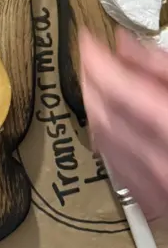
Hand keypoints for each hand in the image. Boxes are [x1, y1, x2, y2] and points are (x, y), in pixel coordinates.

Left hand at [80, 28, 167, 217]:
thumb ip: (162, 68)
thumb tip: (127, 46)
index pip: (120, 90)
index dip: (96, 61)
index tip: (87, 41)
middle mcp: (163, 164)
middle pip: (105, 115)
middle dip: (91, 81)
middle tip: (91, 59)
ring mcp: (158, 190)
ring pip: (104, 141)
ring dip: (95, 108)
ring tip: (99, 85)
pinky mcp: (158, 206)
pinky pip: (117, 168)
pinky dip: (107, 139)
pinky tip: (112, 124)